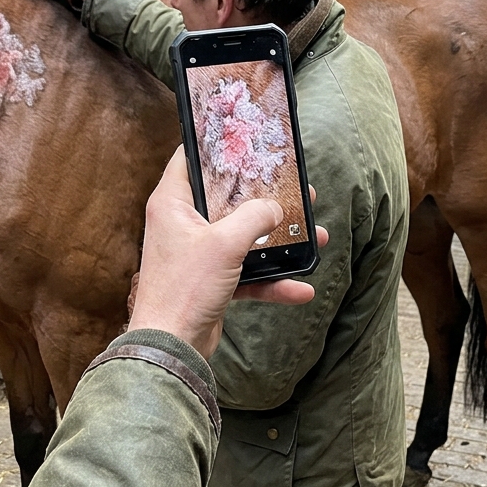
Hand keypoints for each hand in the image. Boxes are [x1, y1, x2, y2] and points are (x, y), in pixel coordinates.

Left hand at [128, 148, 328, 357]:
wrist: (172, 347)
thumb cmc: (185, 288)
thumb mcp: (225, 243)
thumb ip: (254, 217)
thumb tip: (275, 208)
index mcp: (173, 203)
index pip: (189, 158)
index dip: (215, 146)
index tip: (245, 139)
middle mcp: (182, 224)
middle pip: (228, 199)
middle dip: (265, 197)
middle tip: (296, 190)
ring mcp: (198, 253)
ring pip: (244, 237)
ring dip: (278, 241)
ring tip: (314, 236)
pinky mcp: (211, 281)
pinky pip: (246, 273)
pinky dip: (271, 280)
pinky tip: (300, 288)